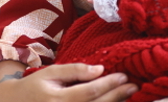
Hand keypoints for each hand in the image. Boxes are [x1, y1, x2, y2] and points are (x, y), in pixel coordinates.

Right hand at [0, 62, 136, 101]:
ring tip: (128, 96)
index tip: (123, 76)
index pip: (90, 92)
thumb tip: (99, 69)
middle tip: (133, 86)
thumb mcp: (51, 73)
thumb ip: (74, 70)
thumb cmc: (34, 86)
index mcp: (57, 99)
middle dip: (117, 96)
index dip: (108, 84)